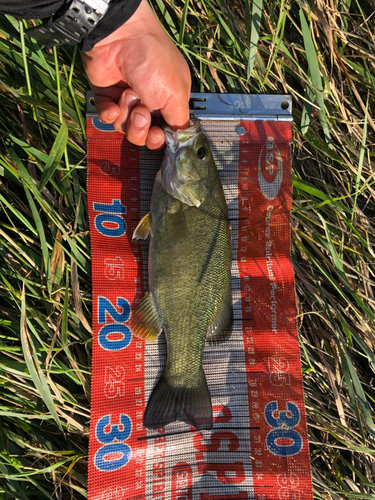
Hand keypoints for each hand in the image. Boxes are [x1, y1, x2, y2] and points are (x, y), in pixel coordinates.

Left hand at [81, 0, 190, 148]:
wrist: (120, 37)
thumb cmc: (154, 61)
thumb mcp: (176, 94)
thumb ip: (179, 121)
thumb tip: (180, 139)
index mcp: (169, 102)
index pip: (166, 132)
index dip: (161, 138)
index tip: (159, 132)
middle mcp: (149, 103)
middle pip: (144, 136)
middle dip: (142, 129)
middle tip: (142, 111)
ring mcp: (127, 101)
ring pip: (125, 129)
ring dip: (127, 116)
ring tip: (128, 95)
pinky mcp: (106, 97)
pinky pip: (107, 118)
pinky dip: (109, 114)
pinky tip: (113, 104)